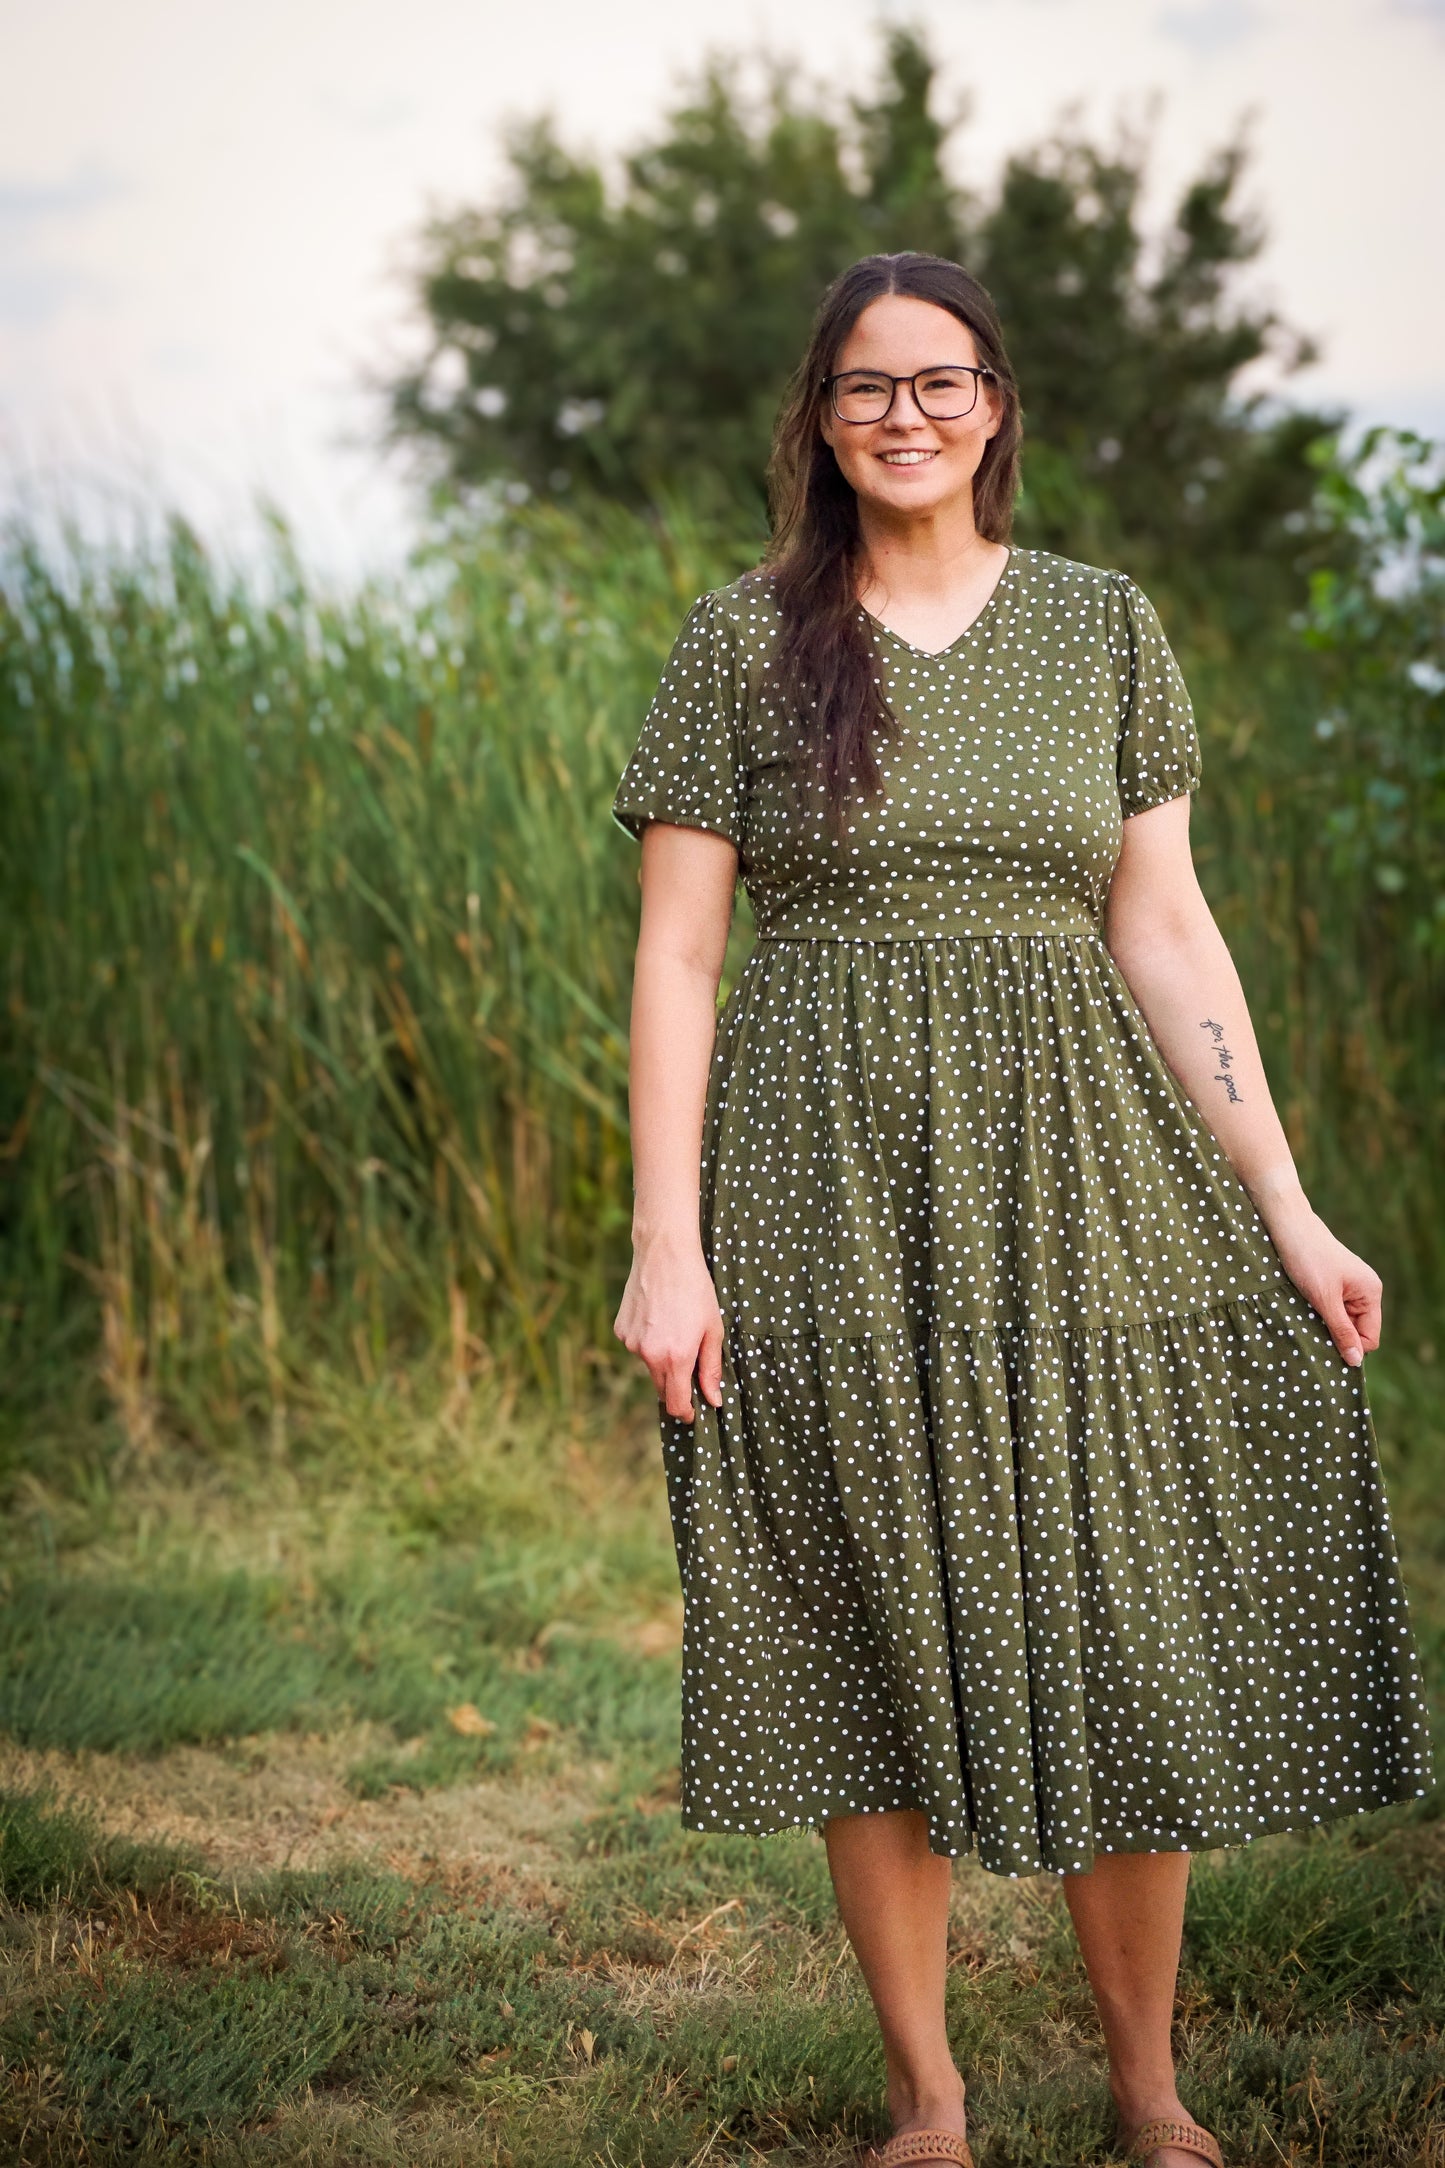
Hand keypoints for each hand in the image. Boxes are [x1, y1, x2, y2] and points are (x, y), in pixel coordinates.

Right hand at [613, 1233, 724, 1418]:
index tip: (695, 1412)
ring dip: (662, 1360)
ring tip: (675, 1329)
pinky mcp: (621, 1330)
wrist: (664, 1255)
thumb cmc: (696, 1289)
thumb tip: (713, 1400)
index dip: (686, 1413)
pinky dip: (648, 1342)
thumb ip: (711, 1369)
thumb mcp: (713, 1329)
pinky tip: (659, 1319)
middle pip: (662, 1390)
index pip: (676, 1404)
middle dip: (677, 1387)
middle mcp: (648, 1355)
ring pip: (649, 1367)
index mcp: (675, 1358)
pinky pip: (637, 1347)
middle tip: (692, 1367)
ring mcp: (631, 1343)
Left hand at [1263, 1200, 1382, 1366]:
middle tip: (1311, 1330)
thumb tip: (1356, 1361)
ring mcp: (1350, 1287)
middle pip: (1356, 1331)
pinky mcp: (1334, 1283)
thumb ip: (1341, 1331)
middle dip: (1336, 1335)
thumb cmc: (1307, 1259)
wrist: (1287, 1225)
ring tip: (1306, 1314)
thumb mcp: (1324, 1299)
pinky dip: (1319, 1313)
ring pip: (1342, 1322)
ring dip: (1325, 1324)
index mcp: (1371, 1292)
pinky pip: (1332, 1310)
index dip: (1349, 1347)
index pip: (1370, 1338)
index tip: (1323, 1345)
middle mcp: (1365, 1290)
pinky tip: (1304, 1307)